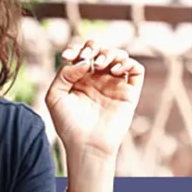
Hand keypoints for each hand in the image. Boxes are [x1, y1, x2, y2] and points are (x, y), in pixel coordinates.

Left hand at [45, 39, 144, 159]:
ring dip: (110, 53)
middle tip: (88, 57)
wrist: (87, 146)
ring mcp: (115, 84)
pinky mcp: (129, 93)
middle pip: (101, 49)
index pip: (81, 53)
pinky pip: (136, 69)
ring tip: (100, 64)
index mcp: (80, 78)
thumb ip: (64, 74)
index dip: (76, 48)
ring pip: (119, 55)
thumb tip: (84, 62)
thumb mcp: (55, 96)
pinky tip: (115, 71)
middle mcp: (98, 78)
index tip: (67, 56)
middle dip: (94, 46)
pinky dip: (128, 63)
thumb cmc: (68, 125)